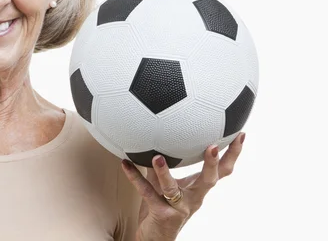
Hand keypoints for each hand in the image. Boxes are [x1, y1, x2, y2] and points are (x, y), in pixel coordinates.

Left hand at [121, 132, 245, 240]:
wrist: (155, 237)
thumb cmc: (163, 206)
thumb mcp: (166, 183)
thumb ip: (164, 164)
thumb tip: (157, 136)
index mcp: (199, 189)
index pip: (221, 171)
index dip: (232, 155)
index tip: (240, 135)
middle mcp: (193, 199)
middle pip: (209, 181)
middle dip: (213, 164)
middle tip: (213, 146)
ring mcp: (179, 208)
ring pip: (174, 189)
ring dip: (164, 173)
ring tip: (157, 157)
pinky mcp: (162, 214)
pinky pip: (147, 193)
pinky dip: (135, 178)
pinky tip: (126, 164)